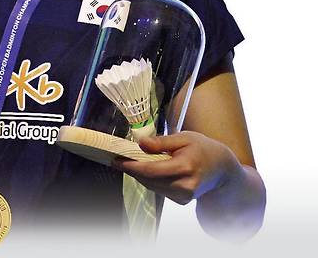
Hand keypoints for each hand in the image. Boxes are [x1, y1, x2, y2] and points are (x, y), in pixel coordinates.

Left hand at [112, 131, 242, 204]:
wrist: (222, 169)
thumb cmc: (202, 148)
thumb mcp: (183, 137)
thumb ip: (161, 142)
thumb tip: (140, 144)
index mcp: (185, 167)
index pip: (151, 170)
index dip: (131, 166)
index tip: (116, 159)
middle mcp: (185, 185)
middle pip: (149, 180)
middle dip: (132, 169)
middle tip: (119, 157)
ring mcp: (184, 196)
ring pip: (152, 186)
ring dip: (140, 174)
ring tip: (131, 160)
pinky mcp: (182, 200)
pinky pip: (159, 189)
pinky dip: (151, 179)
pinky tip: (149, 169)